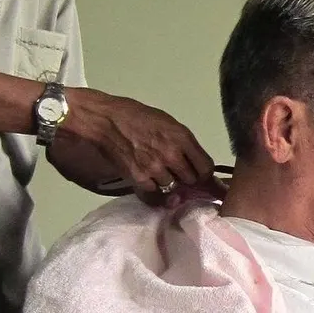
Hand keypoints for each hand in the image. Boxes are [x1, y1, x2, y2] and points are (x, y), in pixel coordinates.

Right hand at [63, 88, 212, 196]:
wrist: (107, 120)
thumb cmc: (138, 117)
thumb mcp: (169, 124)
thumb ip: (186, 145)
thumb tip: (199, 166)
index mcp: (182, 138)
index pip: (206, 168)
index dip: (205, 175)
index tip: (201, 176)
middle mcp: (171, 155)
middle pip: (191, 181)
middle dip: (187, 179)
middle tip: (176, 171)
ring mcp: (155, 169)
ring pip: (173, 188)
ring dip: (168, 183)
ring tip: (156, 169)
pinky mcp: (139, 180)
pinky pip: (154, 194)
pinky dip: (153, 190)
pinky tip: (147, 178)